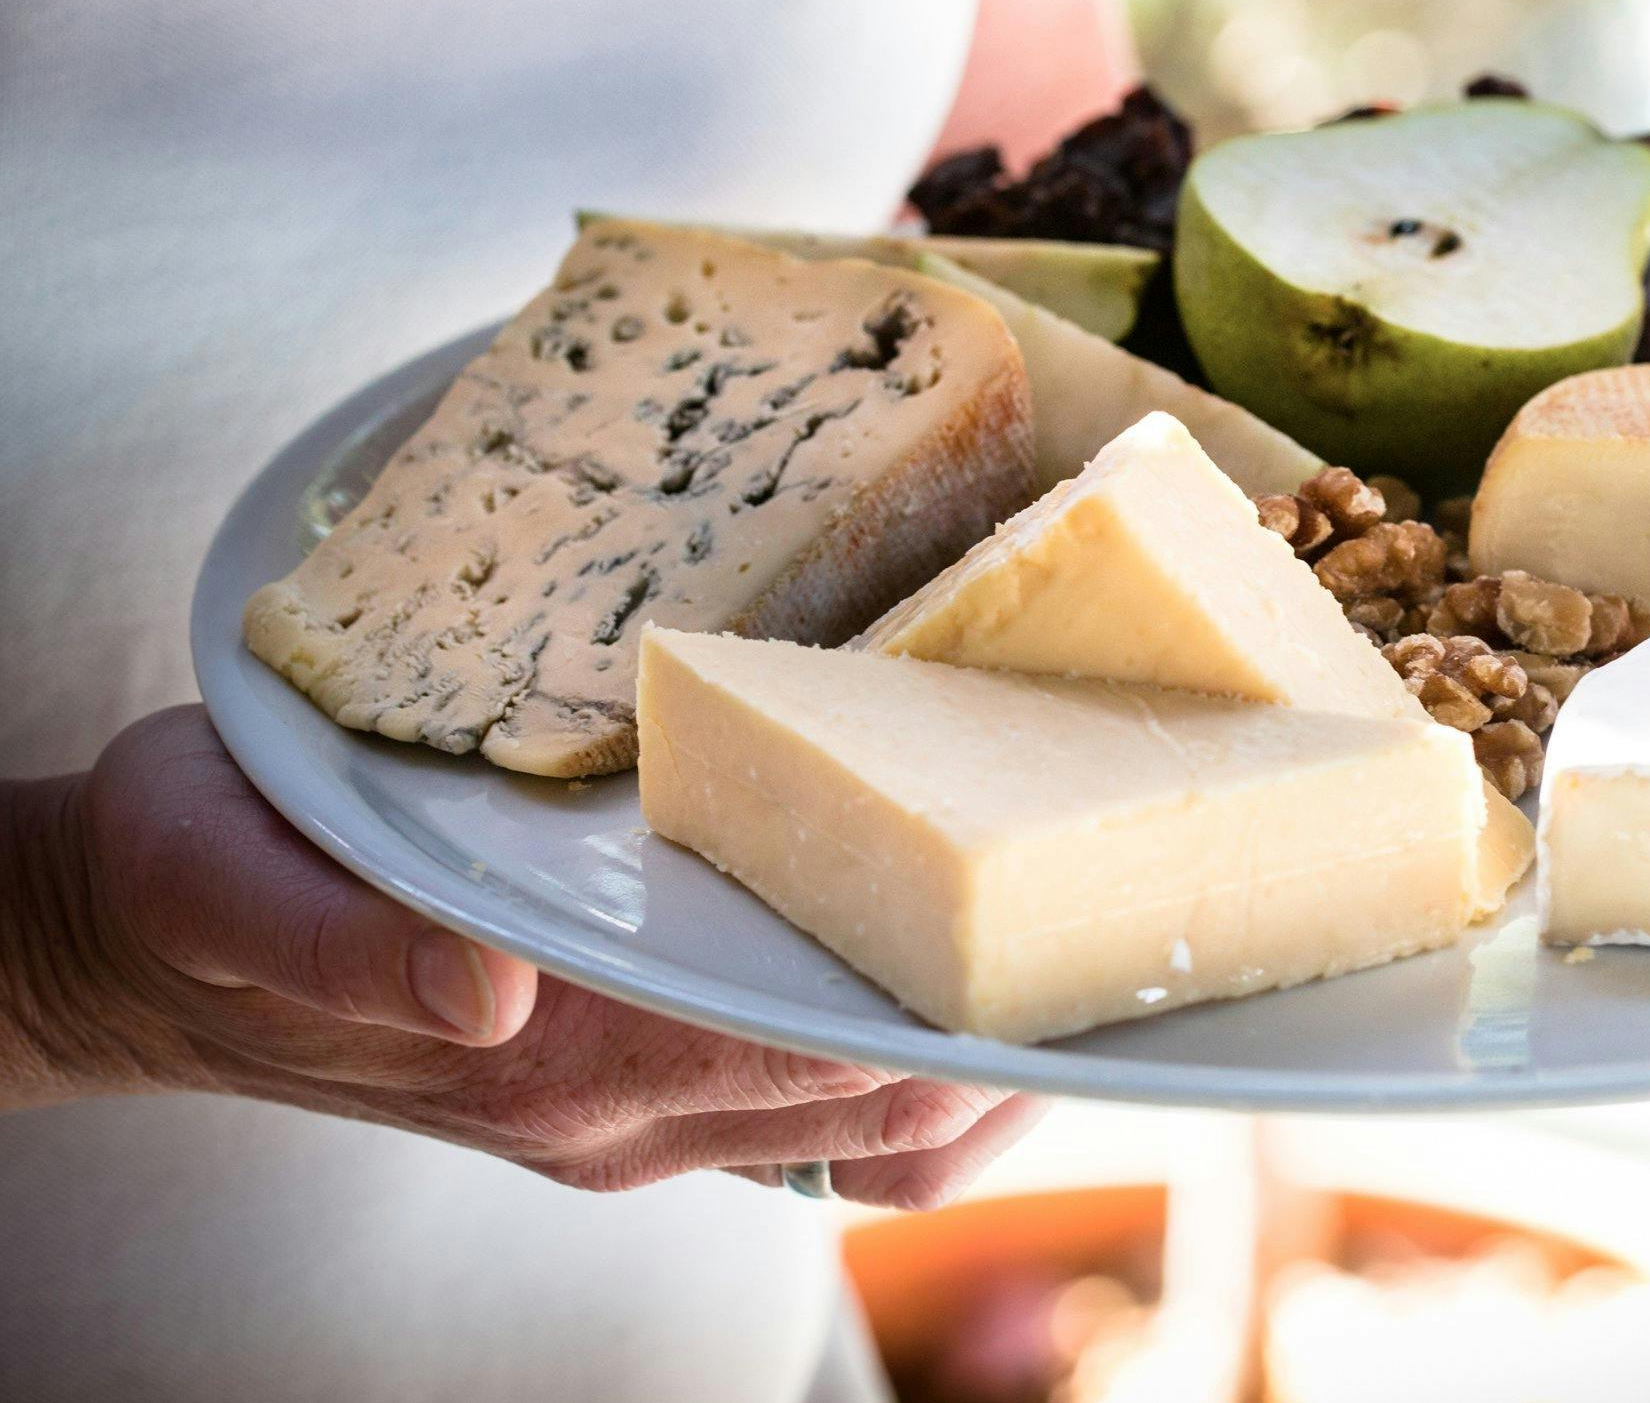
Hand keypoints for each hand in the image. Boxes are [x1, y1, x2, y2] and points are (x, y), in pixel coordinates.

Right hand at [0, 707, 1040, 1204]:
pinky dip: (922, 1081)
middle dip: (1012, 1033)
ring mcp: (640, 1117)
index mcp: (547, 1052)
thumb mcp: (216, 875)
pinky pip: (827, 1128)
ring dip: (994, 1069)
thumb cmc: (199, 875)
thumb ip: (337, 937)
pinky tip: (976, 1000)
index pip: (790, 1052)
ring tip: (1099, 962)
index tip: (1056, 939)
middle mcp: (619, 1107)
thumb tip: (483, 984)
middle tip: (1141, 921)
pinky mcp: (641, 1093)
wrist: (150, 950)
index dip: (934, 1010)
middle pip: (875, 1105)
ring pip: (874, 1134)